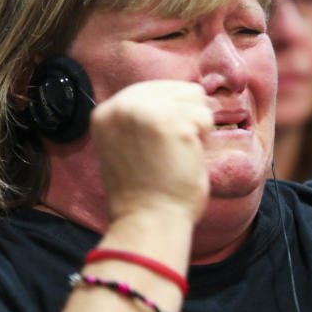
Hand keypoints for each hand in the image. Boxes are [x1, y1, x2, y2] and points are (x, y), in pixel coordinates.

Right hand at [91, 80, 212, 224]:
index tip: (159, 147)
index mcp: (105, 112)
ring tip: (177, 155)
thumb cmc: (146, 192)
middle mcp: (121, 105)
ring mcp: (145, 110)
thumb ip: (140, 118)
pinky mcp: (171, 120)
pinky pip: (206, 117)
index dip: (170, 115)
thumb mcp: (126, 145)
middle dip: (185, 118)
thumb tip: (178, 92)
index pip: (154, 89)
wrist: (148, 223)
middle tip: (171, 153)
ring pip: (195, 97)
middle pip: (178, 88)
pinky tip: (186, 159)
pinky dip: (204, 140)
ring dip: (195, 127)